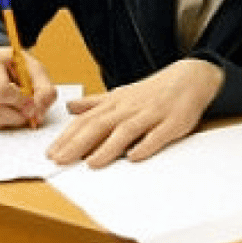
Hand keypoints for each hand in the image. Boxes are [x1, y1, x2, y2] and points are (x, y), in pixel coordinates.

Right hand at [0, 47, 55, 128]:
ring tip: (20, 107)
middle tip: (29, 109)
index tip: (32, 102)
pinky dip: (3, 120)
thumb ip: (45, 90)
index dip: (20, 101)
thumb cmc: (17, 65)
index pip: (0, 91)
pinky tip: (8, 108)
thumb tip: (38, 114)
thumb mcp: (35, 69)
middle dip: (17, 113)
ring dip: (11, 118)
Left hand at [47, 58, 222, 167]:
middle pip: (100, 125)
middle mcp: (130, 108)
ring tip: (92, 164)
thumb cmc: (153, 91)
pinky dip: (146, 146)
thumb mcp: (122, 94)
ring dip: (108, 147)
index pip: (87, 121)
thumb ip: (96, 103)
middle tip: (60, 161)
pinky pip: (158, 135)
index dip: (68, 137)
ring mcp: (152, 114)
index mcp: (116, 104)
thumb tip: (70, 107)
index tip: (51, 153)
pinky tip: (134, 158)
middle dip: (78, 144)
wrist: (190, 78)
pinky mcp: (173, 123)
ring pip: (126, 131)